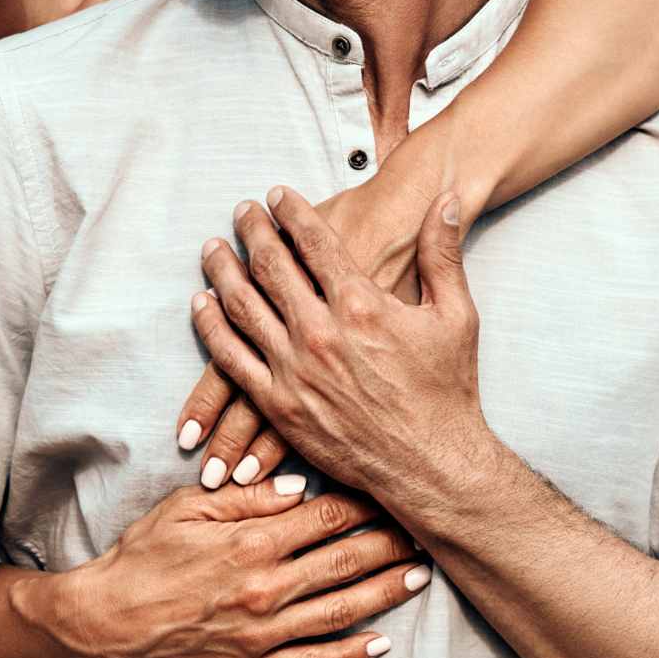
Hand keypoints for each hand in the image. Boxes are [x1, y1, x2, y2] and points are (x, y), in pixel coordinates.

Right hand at [50, 476, 426, 657]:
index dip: (366, 503)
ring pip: (341, 611)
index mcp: (251, 543)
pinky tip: (382, 642)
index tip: (393, 490)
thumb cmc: (146, 554)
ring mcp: (263, 633)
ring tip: (419, 577)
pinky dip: (351, 654)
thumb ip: (247, 497)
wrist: (109, 618)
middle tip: (425, 530)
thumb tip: (300, 486)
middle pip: (345, 561)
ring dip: (385, 593)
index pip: (326, 517)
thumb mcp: (189, 507)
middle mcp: (265, 589)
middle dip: (391, 543)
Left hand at [191, 186, 491, 502]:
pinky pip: (232, 358)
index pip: (314, 241)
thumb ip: (443, 254)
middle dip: (252, 231)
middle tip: (240, 211)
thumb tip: (445, 199)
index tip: (277, 193)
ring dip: (222, 271)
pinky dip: (212, 327)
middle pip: (271, 265)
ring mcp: (295, 370)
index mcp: (361, 304)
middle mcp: (320, 332)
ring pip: (242, 306)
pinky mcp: (279, 405)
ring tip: (212, 248)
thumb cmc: (447, 390)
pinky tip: (202, 306)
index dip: (292, 211)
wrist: (432, 464)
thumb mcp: (456, 315)